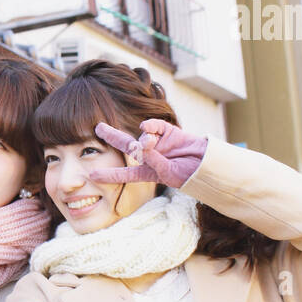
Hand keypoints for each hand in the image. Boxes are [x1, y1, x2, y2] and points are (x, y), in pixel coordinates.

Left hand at [88, 119, 207, 188]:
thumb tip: (142, 144)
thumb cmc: (190, 174)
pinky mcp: (167, 131)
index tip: (92, 176)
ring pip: (140, 135)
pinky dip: (148, 125)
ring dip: (141, 138)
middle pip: (126, 145)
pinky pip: (152, 125)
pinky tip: (148, 128)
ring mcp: (158, 142)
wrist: (210, 164)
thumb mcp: (169, 173)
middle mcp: (149, 156)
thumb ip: (154, 160)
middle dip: (111, 136)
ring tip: (150, 142)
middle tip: (99, 128)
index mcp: (148, 172)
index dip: (109, 175)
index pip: (125, 173)